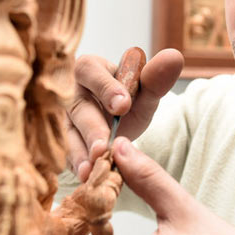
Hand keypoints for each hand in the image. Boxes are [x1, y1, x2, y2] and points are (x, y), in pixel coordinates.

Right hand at [67, 48, 182, 180]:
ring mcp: (60, 118)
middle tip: (104, 147)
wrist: (115, 122)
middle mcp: (69, 91)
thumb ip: (156, 78)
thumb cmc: (128, 100)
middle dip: (91, 129)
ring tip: (91, 170)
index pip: (91, 71)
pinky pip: (63, 153)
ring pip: (67, 134)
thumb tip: (174, 56)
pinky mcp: (59, 141)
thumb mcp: (145, 91)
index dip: (105, 88)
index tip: (123, 106)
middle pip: (77, 108)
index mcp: (89, 68)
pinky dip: (75, 166)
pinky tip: (85, 178)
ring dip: (79, 153)